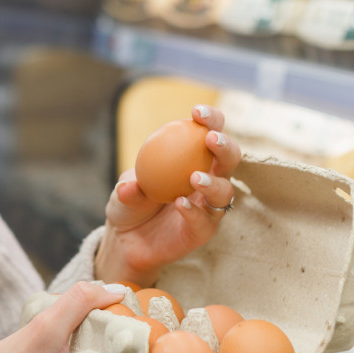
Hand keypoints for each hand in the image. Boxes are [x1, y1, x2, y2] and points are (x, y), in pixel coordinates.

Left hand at [94, 104, 240, 287]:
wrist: (126, 240)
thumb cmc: (130, 204)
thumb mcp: (123, 192)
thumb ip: (129, 188)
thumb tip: (131, 186)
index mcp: (193, 159)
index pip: (210, 133)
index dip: (211, 120)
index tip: (197, 112)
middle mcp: (208, 180)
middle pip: (230, 160)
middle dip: (226, 146)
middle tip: (211, 139)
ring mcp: (208, 207)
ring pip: (225, 192)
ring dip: (213, 182)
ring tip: (194, 178)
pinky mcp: (203, 231)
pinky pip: (205, 222)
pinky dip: (194, 211)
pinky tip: (180, 204)